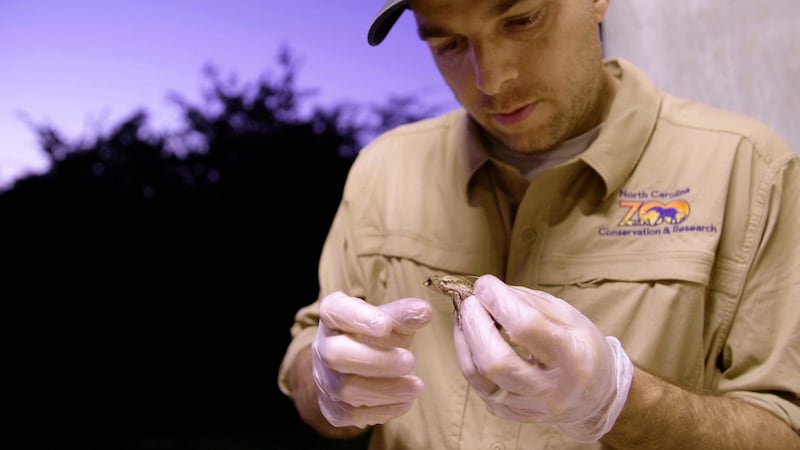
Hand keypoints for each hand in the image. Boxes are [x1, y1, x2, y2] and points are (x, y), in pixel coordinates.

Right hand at [312, 291, 432, 427]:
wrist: (360, 364)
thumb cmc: (375, 335)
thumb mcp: (390, 320)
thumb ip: (404, 315)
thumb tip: (424, 311)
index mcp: (333, 315)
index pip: (335, 311)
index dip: (358, 318)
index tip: (385, 325)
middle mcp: (321, 346)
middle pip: (335, 355)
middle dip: (376, 361)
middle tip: (410, 361)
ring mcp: (323, 379)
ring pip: (344, 389)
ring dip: (386, 389)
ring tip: (416, 386)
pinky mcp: (331, 407)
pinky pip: (349, 414)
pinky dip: (380, 411)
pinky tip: (405, 402)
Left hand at [453, 274, 632, 441]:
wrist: (595, 397)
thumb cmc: (581, 347)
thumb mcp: (568, 317)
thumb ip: (527, 302)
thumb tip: (487, 290)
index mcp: (573, 358)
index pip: (527, 326)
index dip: (499, 301)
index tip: (485, 284)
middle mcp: (551, 390)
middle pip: (496, 359)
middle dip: (475, 323)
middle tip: (471, 300)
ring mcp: (529, 407)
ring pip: (480, 374)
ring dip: (465, 338)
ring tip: (465, 315)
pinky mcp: (510, 413)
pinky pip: (477, 385)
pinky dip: (467, 355)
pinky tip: (468, 336)